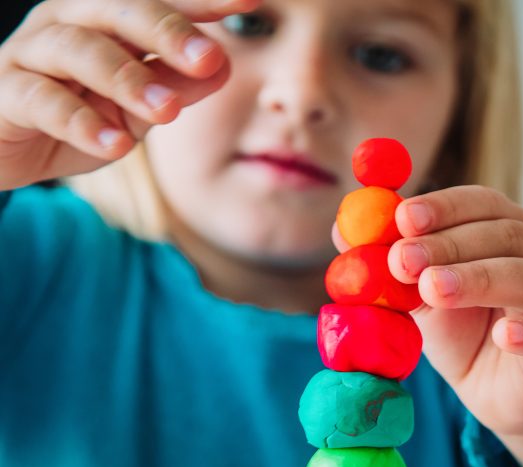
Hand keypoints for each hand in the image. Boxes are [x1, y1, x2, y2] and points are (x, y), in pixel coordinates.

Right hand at [0, 0, 258, 190]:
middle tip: (210, 57)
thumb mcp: (138, 109)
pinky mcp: (6, 92)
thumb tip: (224, 66)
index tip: (249, 2)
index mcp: (107, 19)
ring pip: (79, 50)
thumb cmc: (81, 114)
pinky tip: (116, 145)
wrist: (6, 146)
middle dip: (167, 30)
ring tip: (169, 112)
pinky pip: (43, 102)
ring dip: (128, 80)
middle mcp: (69, 23)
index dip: (203, 1)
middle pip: (117, 10)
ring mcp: (33, 54)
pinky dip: (82, 124)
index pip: (160, 2)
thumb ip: (176, 87)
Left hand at [387, 186, 522, 466]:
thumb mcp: (419, 296)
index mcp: (509, 232)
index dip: (444, 207)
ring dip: (479, 279)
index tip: (402, 218)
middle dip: (450, 244)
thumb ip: (390, 263)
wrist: (497, 395)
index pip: (483, 203)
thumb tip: (342, 229)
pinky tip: (506, 334)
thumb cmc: (464, 334)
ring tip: (433, 290)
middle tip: (404, 260)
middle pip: (506, 236)